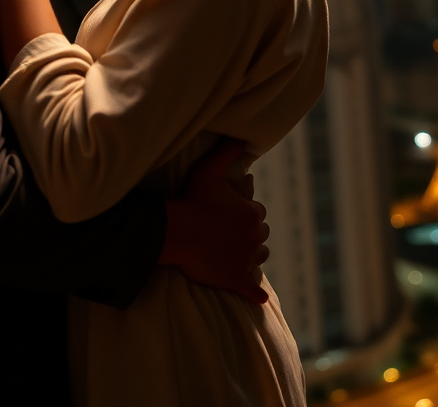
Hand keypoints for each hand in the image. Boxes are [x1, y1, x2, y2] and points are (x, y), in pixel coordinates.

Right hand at [159, 140, 269, 304]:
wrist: (176, 232)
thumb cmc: (192, 200)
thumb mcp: (209, 170)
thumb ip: (227, 152)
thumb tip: (242, 139)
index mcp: (252, 214)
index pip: (257, 213)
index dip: (245, 212)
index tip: (231, 212)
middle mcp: (255, 238)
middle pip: (261, 236)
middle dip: (250, 233)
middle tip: (231, 232)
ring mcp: (245, 261)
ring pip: (259, 258)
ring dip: (252, 255)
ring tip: (239, 253)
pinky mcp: (234, 279)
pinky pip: (250, 289)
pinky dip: (255, 294)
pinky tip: (260, 298)